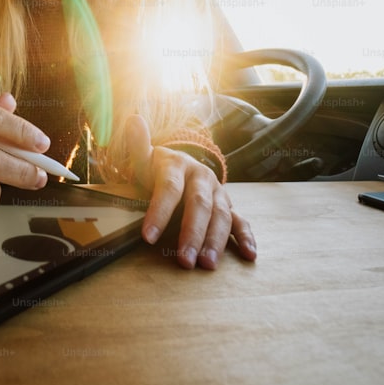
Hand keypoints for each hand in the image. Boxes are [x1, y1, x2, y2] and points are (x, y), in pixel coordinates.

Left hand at [124, 114, 256, 269]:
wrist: (182, 167)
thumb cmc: (158, 169)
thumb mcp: (145, 158)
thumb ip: (138, 145)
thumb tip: (134, 120)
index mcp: (179, 166)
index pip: (170, 189)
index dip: (159, 212)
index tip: (148, 237)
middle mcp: (202, 178)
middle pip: (199, 205)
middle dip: (192, 233)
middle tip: (184, 260)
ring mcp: (218, 192)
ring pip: (220, 215)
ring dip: (215, 240)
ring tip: (207, 264)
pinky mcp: (229, 206)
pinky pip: (240, 221)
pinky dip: (246, 237)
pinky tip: (249, 254)